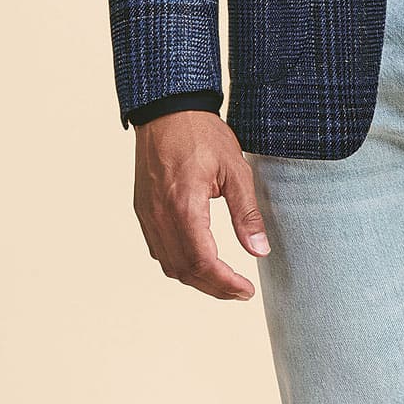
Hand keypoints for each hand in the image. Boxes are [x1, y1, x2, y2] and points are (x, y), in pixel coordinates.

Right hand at [133, 111, 268, 299]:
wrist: (167, 112)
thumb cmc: (202, 134)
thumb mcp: (236, 170)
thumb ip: (247, 213)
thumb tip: (259, 251)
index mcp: (184, 206)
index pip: (203, 262)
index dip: (225, 284)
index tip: (246, 291)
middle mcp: (160, 216)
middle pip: (184, 270)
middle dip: (214, 288)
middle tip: (240, 292)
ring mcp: (148, 215)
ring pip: (169, 264)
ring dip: (196, 279)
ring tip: (224, 280)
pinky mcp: (143, 211)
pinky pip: (158, 250)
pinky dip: (179, 263)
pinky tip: (200, 260)